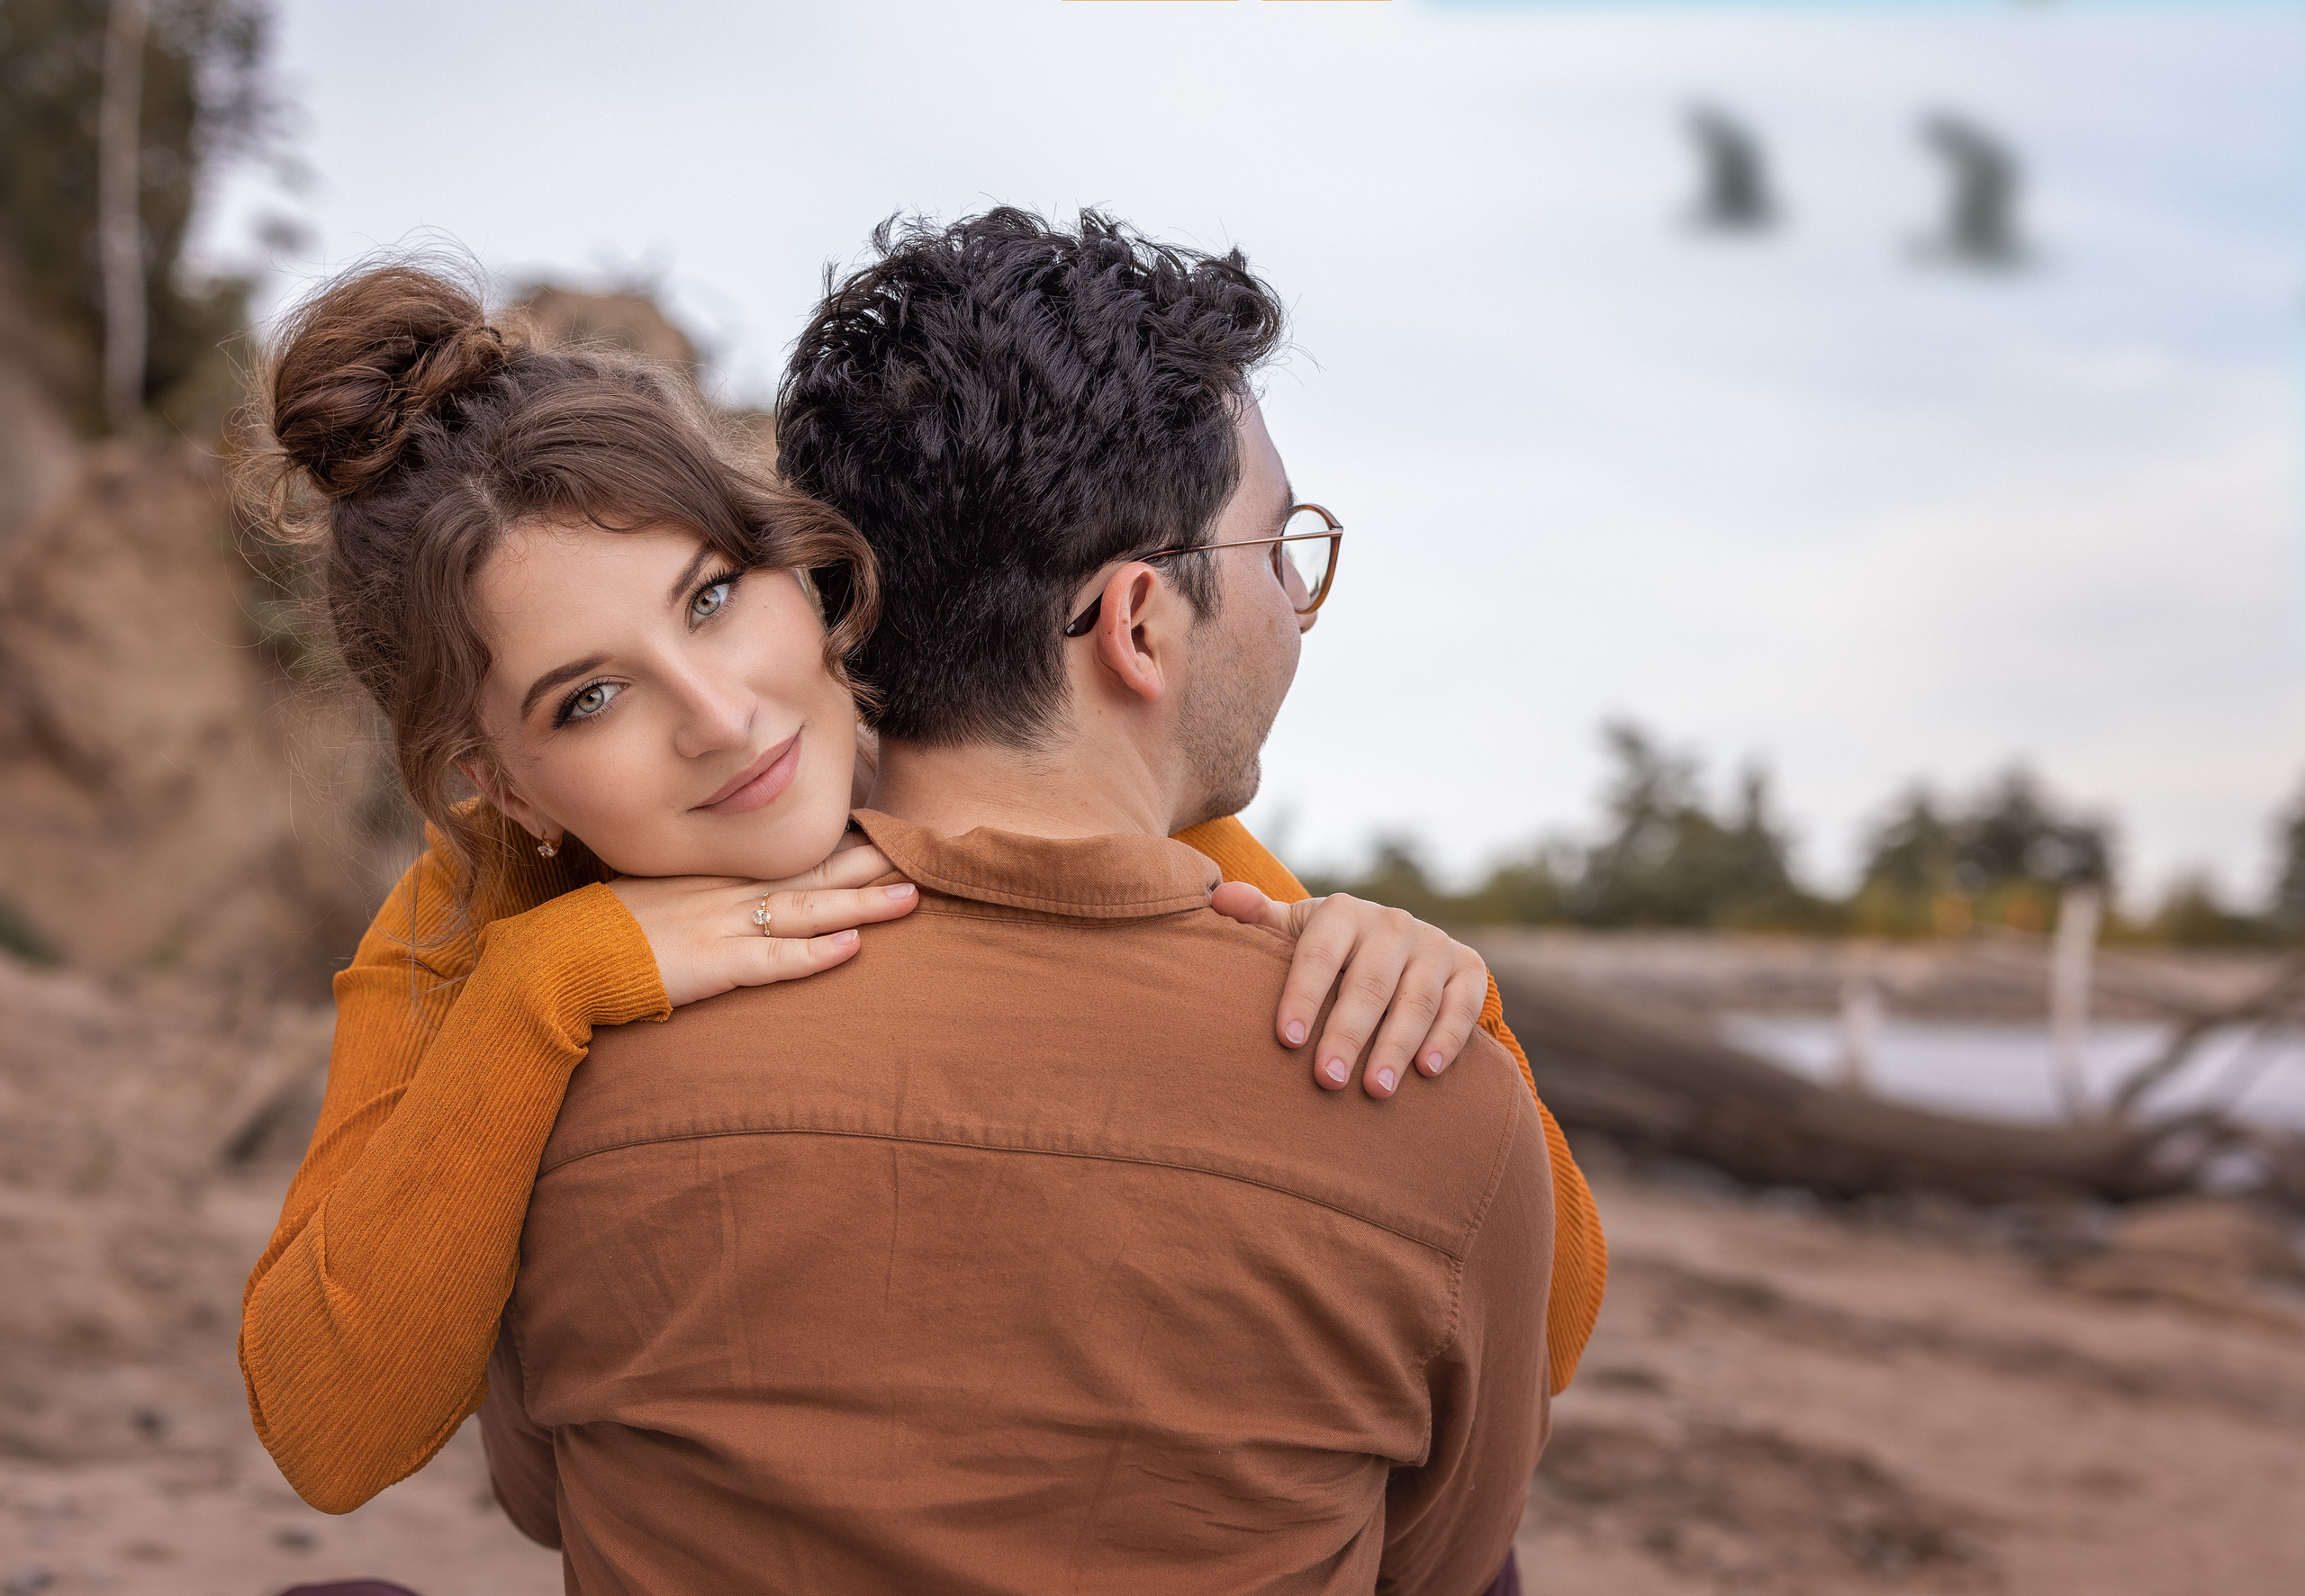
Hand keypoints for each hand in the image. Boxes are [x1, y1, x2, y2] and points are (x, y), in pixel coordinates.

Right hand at [608, 846, 919, 1007]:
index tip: (890, 835)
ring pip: (807, 911)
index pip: (796, 857)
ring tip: (910, 895)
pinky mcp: (713, 965)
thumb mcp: (665, 895)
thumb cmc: (609, 930)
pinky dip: (812, 956)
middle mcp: (730, 894)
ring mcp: (724, 927)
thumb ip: (708, 892)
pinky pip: (772, 961)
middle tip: (923, 851)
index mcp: (722, 877)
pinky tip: (851, 950)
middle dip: (871, 864)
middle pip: (815, 874)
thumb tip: (744, 895)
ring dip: (862, 904)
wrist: (562, 956)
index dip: (846, 848)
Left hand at [1211, 885, 1489, 1099]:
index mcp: (1341, 912)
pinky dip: (1448, 1038)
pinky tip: (1428, 1072)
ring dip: (1396, 1047)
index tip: (1286, 1039)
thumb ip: (1258, 920)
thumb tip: (1220, 899)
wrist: (1396, 946)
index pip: (1319, 954)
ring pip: (1416, 999)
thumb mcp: (1294, 934)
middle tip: (1326, 1080)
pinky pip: (1463, 1004)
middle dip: (1347, 1034)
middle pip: (1369, 983)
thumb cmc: (1328, 952)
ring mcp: (1433, 944)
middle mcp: (1391, 923)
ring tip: (1374, 1091)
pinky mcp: (1468, 968)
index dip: (1302, 996)